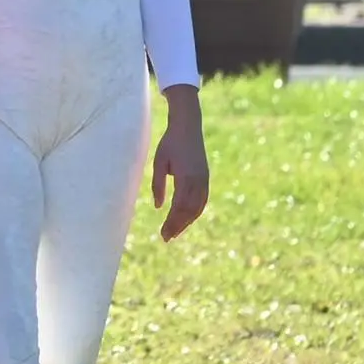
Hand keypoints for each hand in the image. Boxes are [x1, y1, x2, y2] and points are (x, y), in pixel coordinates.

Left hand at [149, 84, 209, 241]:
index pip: (179, 207)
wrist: (188, 125)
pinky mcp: (206, 177)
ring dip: (187, 221)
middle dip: (178, 226)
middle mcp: (198, 181)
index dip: (171, 223)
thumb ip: (158, 185)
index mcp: (186, 177)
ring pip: (198, 207)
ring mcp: (204, 179)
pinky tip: (186, 218)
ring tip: (175, 231)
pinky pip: (202, 200)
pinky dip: (194, 212)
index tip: (163, 234)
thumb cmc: (170, 143)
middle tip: (166, 238)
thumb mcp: (158, 162)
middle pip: (189, 211)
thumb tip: (157, 207)